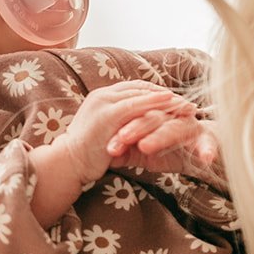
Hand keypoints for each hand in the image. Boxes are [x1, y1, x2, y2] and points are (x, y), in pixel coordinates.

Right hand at [63, 81, 205, 184]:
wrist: (68, 164)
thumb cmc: (86, 155)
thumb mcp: (104, 133)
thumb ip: (118, 125)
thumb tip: (135, 129)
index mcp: (100, 98)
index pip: (132, 89)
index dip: (153, 93)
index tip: (173, 99)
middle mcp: (102, 95)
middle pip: (139, 88)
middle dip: (164, 94)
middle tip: (186, 100)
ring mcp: (105, 103)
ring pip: (141, 95)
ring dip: (166, 98)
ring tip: (186, 104)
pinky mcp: (109, 115)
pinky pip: (138, 105)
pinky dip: (156, 102)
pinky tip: (172, 103)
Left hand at [108, 98, 219, 176]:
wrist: (200, 152)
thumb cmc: (166, 149)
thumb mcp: (142, 151)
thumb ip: (127, 149)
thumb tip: (107, 151)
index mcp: (154, 116)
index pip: (135, 117)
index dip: (122, 130)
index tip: (109, 147)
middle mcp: (171, 116)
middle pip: (152, 117)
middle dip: (137, 127)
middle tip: (123, 137)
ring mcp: (189, 125)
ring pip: (175, 127)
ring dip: (160, 136)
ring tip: (146, 146)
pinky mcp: (207, 137)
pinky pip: (207, 142)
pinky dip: (207, 149)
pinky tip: (206, 158)